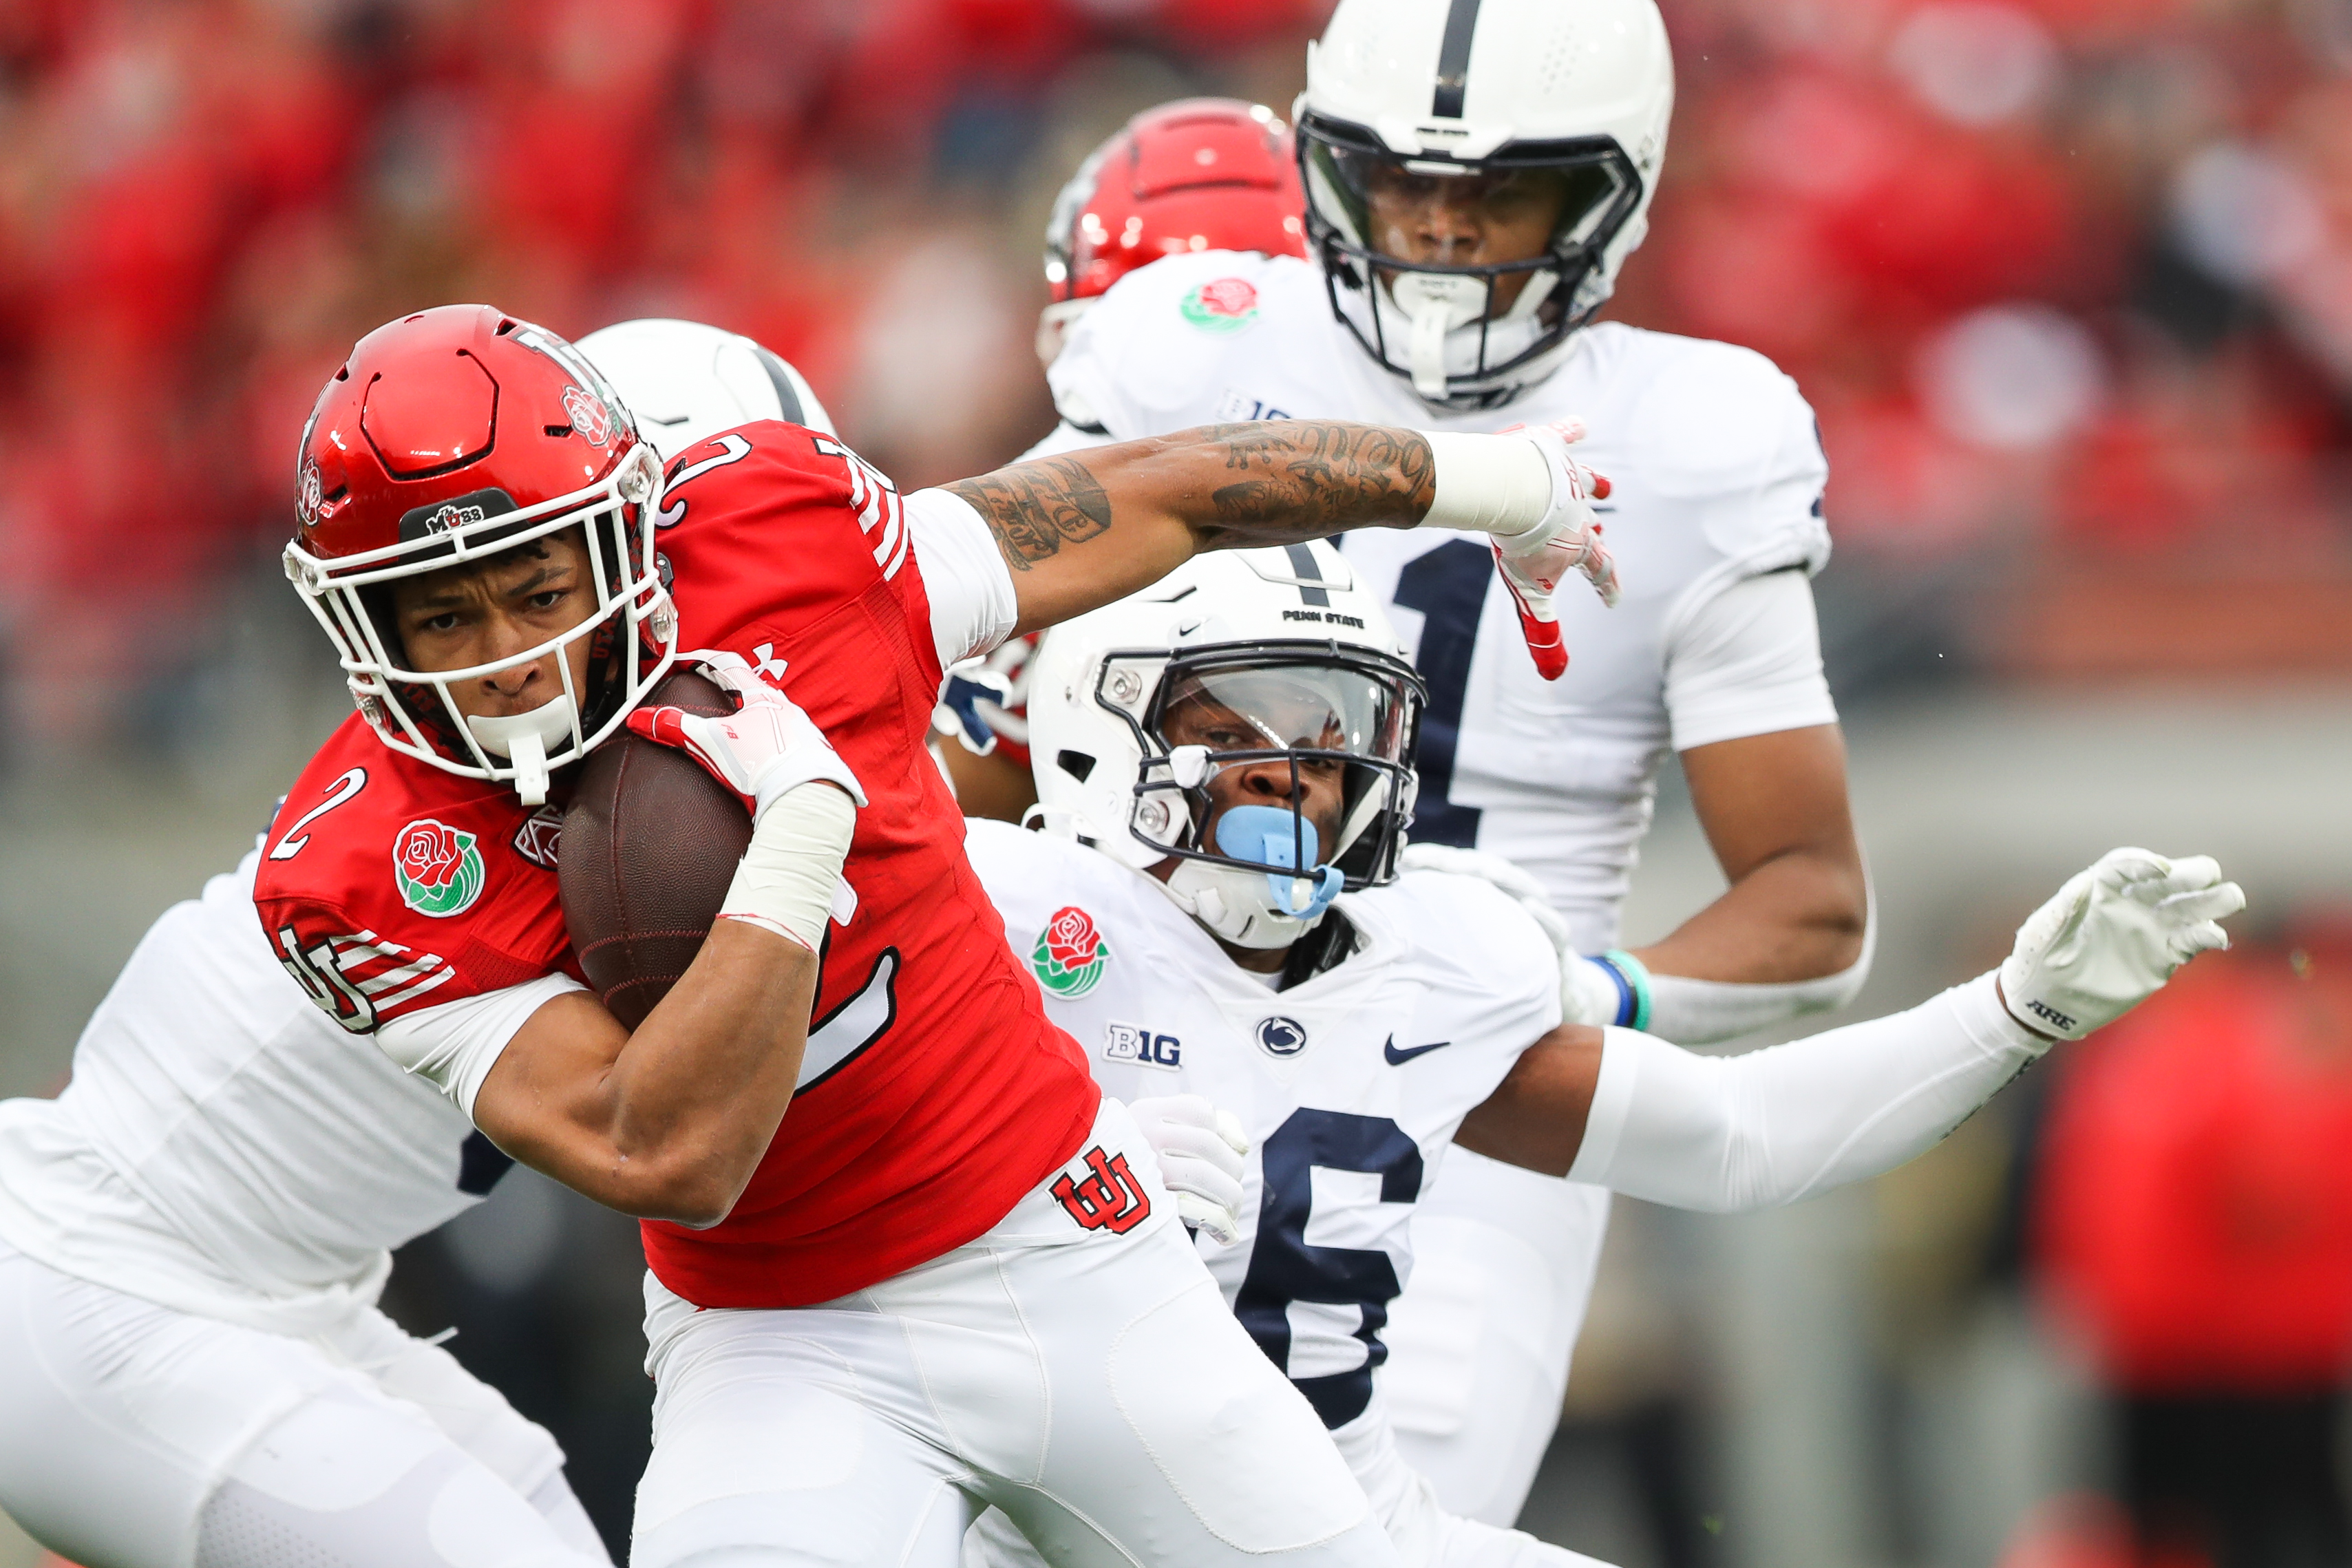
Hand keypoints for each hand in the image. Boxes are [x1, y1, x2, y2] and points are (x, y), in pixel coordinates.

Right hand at [627, 651, 866, 822]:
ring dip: (754, 718)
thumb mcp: (711, 743)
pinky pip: (788, 743)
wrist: (808, 799)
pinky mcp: (812, 758)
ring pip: (774, 715)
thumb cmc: (761, 765)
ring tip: (737, 729)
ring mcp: (803, 733)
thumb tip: (639, 719)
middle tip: (711, 693)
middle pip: (754, 689)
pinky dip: (771, 744)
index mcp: (762, 697)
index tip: (686, 661)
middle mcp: (787, 709)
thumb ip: (675, 729)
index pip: (728, 664)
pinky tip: (764, 758)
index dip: (703, 659)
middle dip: (731, 690)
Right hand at [1128, 1094, 1249, 1246]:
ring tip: (1233, 1209)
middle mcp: (1141, 1136)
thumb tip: (1240, 1143)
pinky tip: (1226, 1234)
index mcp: (1143, 1114)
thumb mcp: (1147, 1135)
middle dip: (1232, 1167)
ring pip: (1203, 1175)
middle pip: (1208, 1144)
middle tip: (1234, 1187)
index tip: (1234, 1151)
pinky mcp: (1145, 1207)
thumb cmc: (1123, 1166)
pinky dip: (1220, 1223)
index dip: (1225, 1132)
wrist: (1076, 1200)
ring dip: (1230, 1195)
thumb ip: (1192, 1129)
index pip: (1200, 1112)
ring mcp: (1141, 1171)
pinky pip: (1196, 1210)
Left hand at [1397, 844, 1620, 1024]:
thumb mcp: (1473, 950)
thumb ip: (1443, 933)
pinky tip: (1531, 905)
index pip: (1461, 869)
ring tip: (1475, 869)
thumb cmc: (1509, 969)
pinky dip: (1544, 916)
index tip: (1404, 858)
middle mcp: (1514, 900)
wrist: (1564, 995)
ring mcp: (1539, 920)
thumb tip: (1392, 923)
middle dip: (1456, 862)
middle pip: (1487, 870)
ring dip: (1500, 876)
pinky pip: (1556, 928)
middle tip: (1426, 860)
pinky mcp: (1559, 947)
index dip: (1434, 860)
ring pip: (1521, 887)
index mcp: (1490, 898)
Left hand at [1491, 419, 1619, 680]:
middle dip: (1593, 534)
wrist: (1515, 491)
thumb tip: (1555, 678)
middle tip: (1599, 536)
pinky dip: (1571, 431)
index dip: (1608, 586)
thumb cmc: (1521, 542)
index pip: (1601, 570)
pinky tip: (1579, 425)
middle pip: (1589, 525)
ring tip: (1605, 484)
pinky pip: (1562, 436)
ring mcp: (1565, 477)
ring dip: (1593, 484)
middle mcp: (1579, 509)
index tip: (1612, 599)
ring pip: (1584, 481)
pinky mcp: (1547, 447)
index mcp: (1579, 544)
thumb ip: (1543, 633)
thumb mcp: (1530, 594)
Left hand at [2000, 847, 2244, 1043]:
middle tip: (2208, 874)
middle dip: (2190, 873)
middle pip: (2168, 880)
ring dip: (2212, 901)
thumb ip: (2063, 911)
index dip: (2143, 863)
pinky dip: (2206, 937)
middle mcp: (2131, 903)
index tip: (2160, 868)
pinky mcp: (2163, 957)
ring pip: (2189, 908)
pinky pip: (2191, 942)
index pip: (2126, 866)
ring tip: (2232, 898)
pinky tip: (2215, 938)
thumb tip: (2082, 884)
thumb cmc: (2038, 961)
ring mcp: (2150, 929)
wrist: (2048, 1003)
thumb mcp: (2042, 935)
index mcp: (2099, 889)